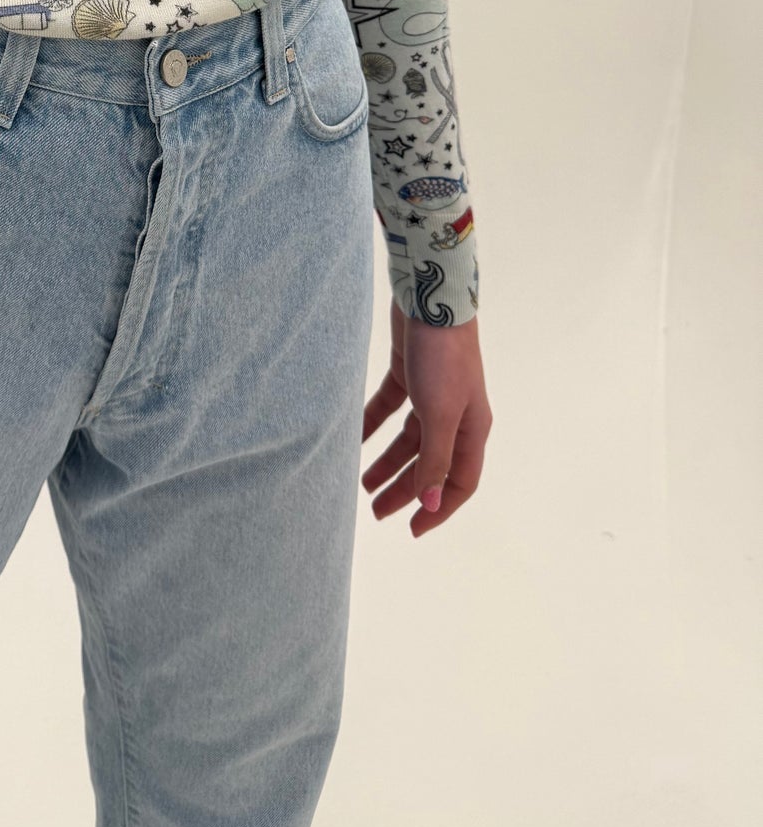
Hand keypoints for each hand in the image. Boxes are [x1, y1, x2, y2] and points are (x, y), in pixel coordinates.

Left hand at [361, 300, 491, 535]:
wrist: (431, 296)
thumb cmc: (443, 356)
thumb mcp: (440, 414)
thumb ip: (435, 458)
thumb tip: (429, 501)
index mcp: (472, 429)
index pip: (460, 482)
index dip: (438, 508)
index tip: (412, 529)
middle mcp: (456, 415)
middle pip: (430, 463)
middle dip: (406, 489)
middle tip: (376, 511)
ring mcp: (432, 393)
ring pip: (409, 440)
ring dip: (388, 461)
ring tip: (361, 483)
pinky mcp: (409, 373)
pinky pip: (389, 408)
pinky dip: (373, 425)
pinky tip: (353, 438)